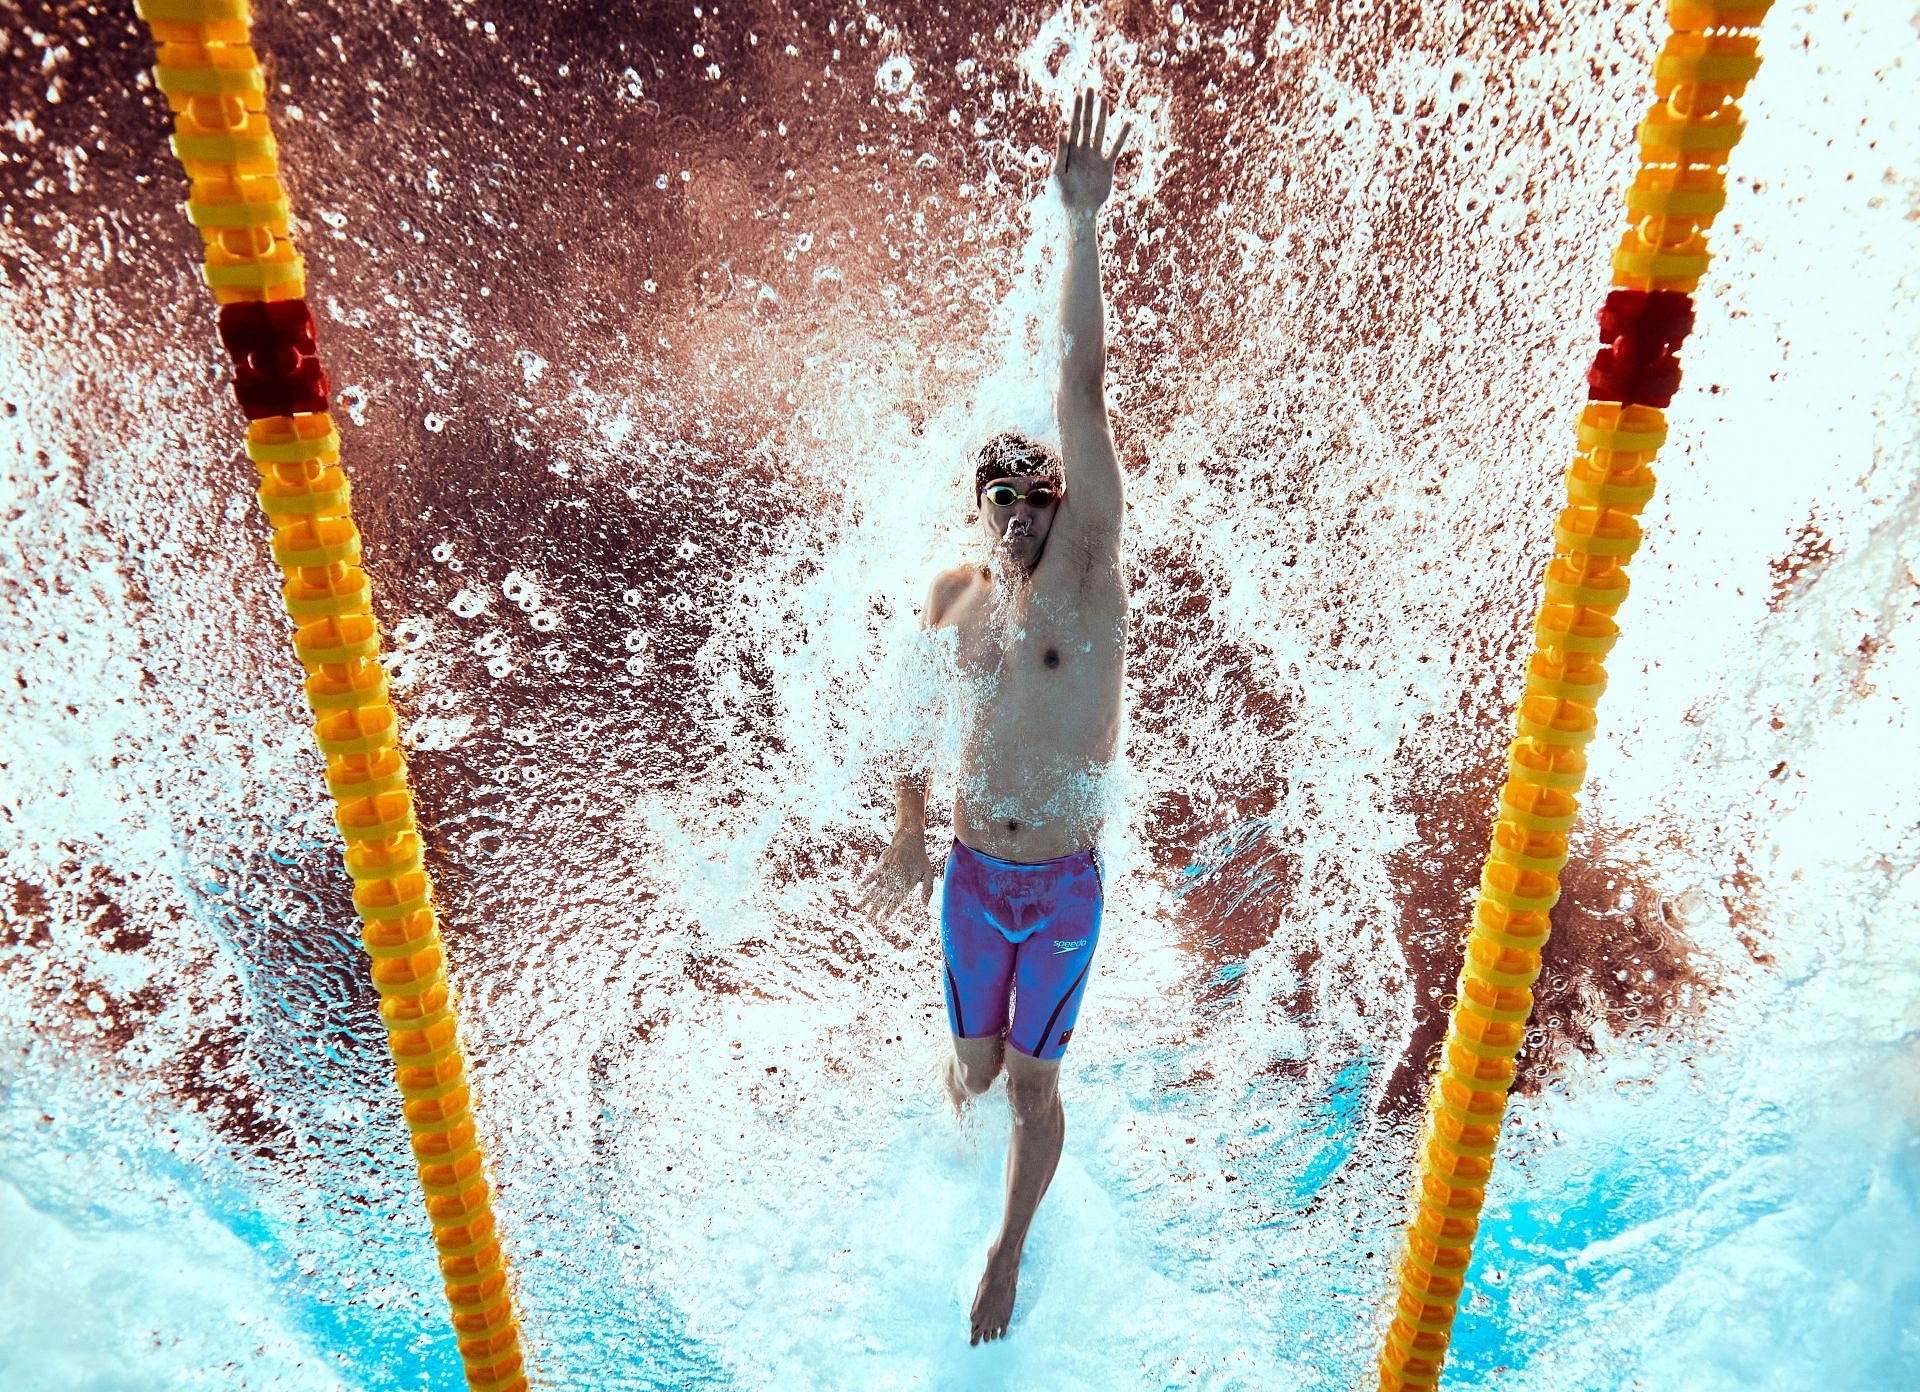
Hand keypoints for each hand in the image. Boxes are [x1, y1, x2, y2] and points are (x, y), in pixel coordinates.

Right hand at [855, 831, 935, 926]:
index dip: (888, 912)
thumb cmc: (920, 858)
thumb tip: (924, 907)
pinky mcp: (881, 865)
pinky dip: (865, 882)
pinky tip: (858, 890)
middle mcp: (895, 880)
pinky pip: (871, 875)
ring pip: (875, 889)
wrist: (910, 839)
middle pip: (883, 898)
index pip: (895, 902)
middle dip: (874, 910)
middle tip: (868, 921)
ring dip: (866, 899)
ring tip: (858, 908)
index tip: (881, 921)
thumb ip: (927, 891)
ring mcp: (887, 872)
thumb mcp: (928, 875)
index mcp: (906, 885)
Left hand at [1052, 88, 1131, 216]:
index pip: (1074, 126)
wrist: (1077, 212)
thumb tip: (1062, 131)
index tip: (1079, 95)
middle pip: (1087, 125)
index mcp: (1070, 152)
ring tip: (1105, 100)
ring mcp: (1095, 158)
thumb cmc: (1063, 196)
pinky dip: (1121, 137)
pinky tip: (1127, 124)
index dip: (1076, 111)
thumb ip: (1061, 152)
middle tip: (1091, 88)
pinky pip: (1115, 149)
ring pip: (1100, 133)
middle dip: (1089, 107)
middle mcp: (1083, 151)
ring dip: (1103, 117)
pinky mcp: (1106, 167)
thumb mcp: (1058, 173)